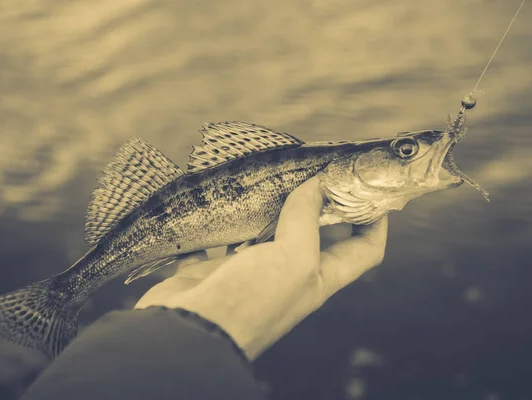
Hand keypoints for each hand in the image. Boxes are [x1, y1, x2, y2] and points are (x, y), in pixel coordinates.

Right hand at [134, 176, 387, 360]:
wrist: (189, 330)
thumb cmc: (250, 300)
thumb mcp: (293, 258)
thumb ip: (306, 219)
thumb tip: (316, 184)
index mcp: (318, 277)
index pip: (365, 250)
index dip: (375, 221)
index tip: (370, 187)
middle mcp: (289, 274)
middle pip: (316, 235)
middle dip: (320, 202)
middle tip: (315, 167)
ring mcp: (251, 271)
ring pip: (268, 233)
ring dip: (272, 207)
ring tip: (274, 173)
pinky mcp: (217, 268)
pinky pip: (224, 238)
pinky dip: (226, 220)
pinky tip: (227, 199)